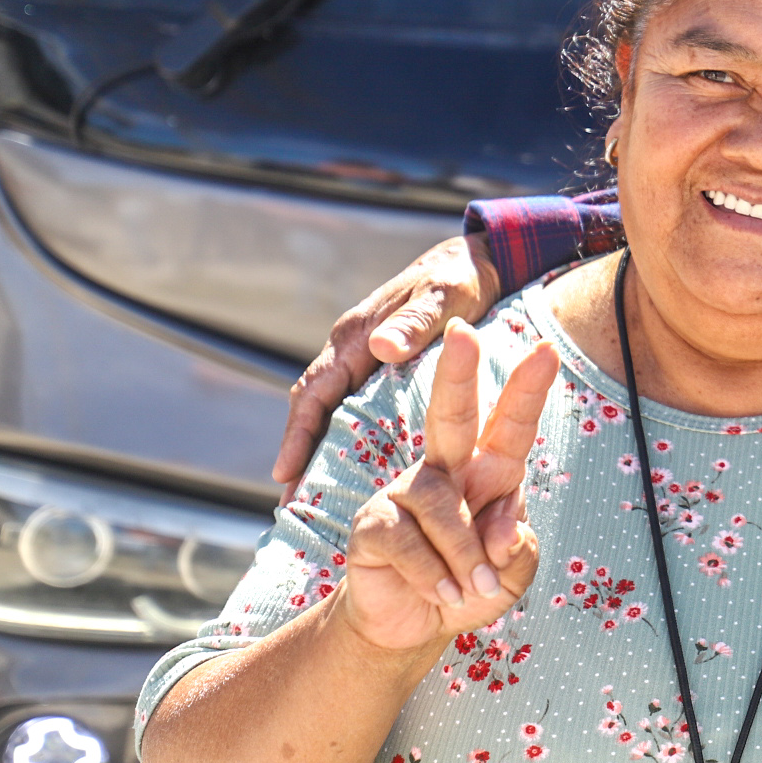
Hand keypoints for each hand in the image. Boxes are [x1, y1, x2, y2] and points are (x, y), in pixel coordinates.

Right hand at [277, 234, 502, 491]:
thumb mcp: (444, 299)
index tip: (284, 473)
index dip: (298, 433)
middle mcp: (352, 348)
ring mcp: (363, 356)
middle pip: (314, 406)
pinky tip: (350, 465)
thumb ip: (416, 322)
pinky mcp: (380, 365)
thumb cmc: (461, 280)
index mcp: (358, 335)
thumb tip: (381, 348)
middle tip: (289, 503)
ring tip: (310, 498)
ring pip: (329, 408)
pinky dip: (342, 433)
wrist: (477, 259)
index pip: (316, 390)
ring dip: (317, 447)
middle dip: (298, 451)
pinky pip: (351, 404)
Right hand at [336, 322, 557, 655]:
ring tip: (475, 589)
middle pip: (450, 413)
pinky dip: (432, 572)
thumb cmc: (470, 586)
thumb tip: (504, 533)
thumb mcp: (510, 577)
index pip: (511, 426)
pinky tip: (443, 592)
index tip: (547, 349)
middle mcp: (445, 469)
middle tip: (463, 331)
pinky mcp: (374, 522)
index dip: (528, 389)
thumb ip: (518, 553)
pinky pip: (406, 539)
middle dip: (456, 372)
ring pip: (440, 502)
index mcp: (488, 471)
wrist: (412, 624)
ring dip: (464, 552)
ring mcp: (404, 491)